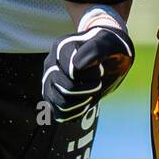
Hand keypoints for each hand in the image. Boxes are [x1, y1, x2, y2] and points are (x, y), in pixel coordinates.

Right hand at [41, 6, 134, 122]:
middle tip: (99, 83)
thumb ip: (95, 49)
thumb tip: (77, 65)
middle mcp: (51, 64)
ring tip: (92, 92)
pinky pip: (60, 114)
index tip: (101, 69)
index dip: (91, 74)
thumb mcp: (109, 44)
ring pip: (61, 104)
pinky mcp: (52, 97)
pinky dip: (77, 112)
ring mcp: (49, 81)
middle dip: (88, 90)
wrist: (109, 58)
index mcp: (62, 47)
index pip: (72, 71)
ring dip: (83, 102)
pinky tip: (86, 101)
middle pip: (66, 88)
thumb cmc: (109, 48)